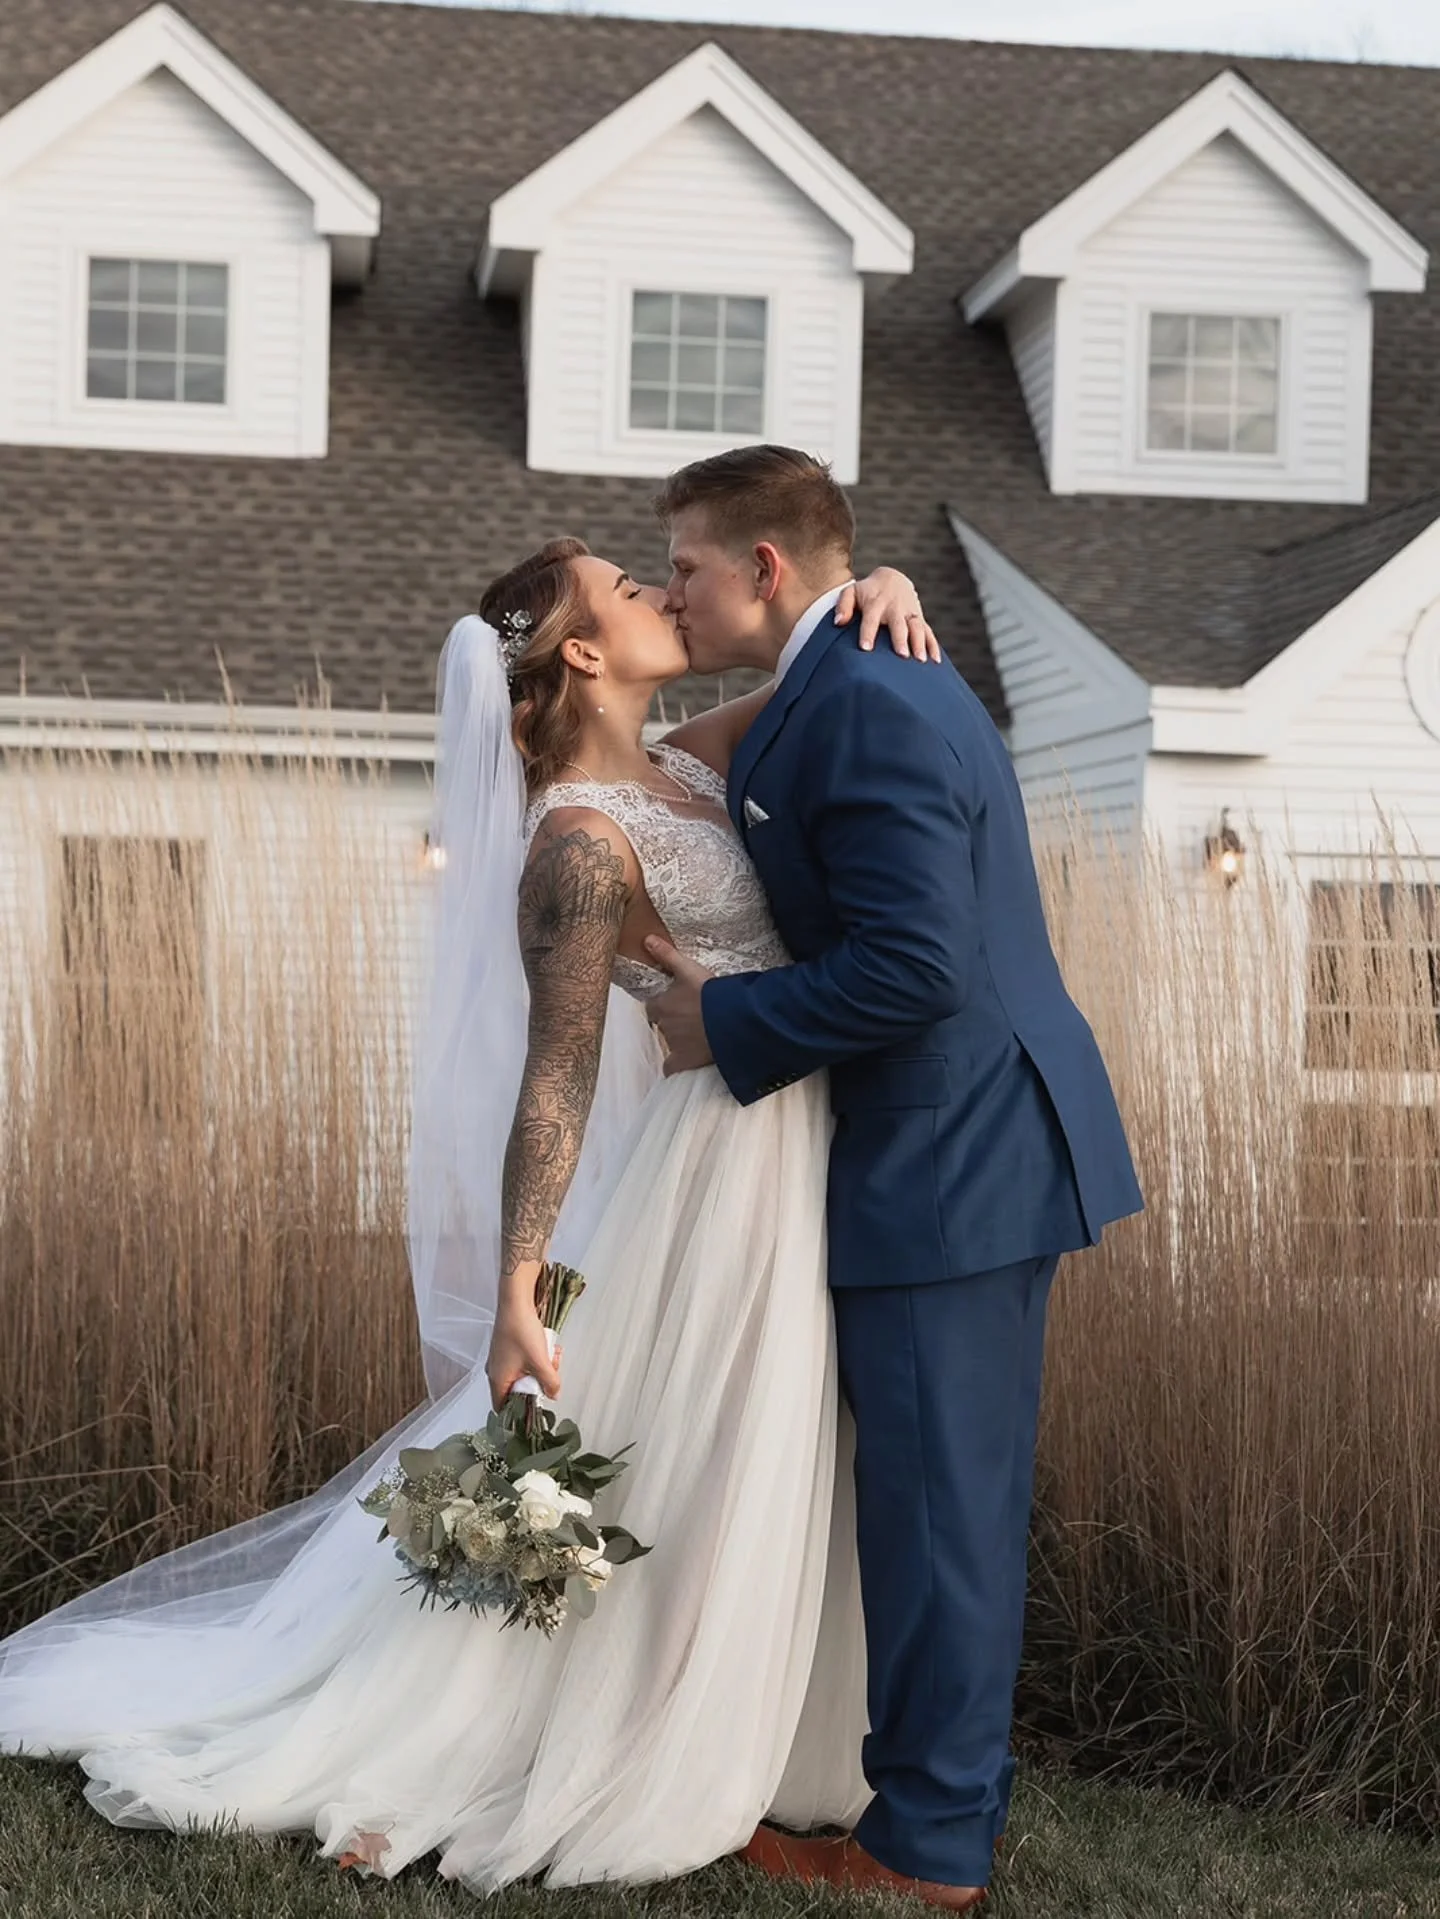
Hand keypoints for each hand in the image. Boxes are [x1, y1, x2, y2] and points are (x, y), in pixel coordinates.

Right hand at [486, 1295, 561, 1410]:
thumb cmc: (521, 1330)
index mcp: (498, 1380)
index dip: (520, 1412)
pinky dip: (537, 1357)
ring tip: (553, 1356)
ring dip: (541, 1368)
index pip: (503, 1408)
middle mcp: (496, 1372)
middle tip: (551, 1373)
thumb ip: (550, 1382)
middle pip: (519, 1390)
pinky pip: (524, 1361)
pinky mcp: (508, 1348)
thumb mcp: (540, 1361)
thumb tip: (554, 1394)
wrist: (515, 1302)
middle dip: (539, 1383)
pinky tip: (549, 1346)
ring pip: (524, 1374)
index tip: (536, 1406)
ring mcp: (502, 1359)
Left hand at [643, 938, 715, 1074]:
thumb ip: (667, 955)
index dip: (663, 1004)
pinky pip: (671, 1068)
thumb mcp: (689, 969)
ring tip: (700, 1032)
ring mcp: (674, 1044)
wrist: (731, 1020)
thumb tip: (646, 939)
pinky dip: (674, 1067)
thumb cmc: (710, 992)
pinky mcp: (685, 1061)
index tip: (676, 1003)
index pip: (654, 1006)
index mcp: (662, 1004)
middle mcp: (664, 1025)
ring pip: (670, 1041)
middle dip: (673, 1020)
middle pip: (662, 1023)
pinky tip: (683, 1063)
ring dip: (680, 1037)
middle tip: (692, 1016)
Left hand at [839, 568, 940, 661]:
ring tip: (920, 660)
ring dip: (919, 643)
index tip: (865, 648)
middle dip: (900, 639)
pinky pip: (928, 632)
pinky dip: (933, 646)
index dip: (868, 633)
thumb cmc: (867, 592)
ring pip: (917, 628)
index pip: (871, 619)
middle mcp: (895, 608)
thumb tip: (839, 623)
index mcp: (876, 603)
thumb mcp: (851, 592)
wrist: (892, 580)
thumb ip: (843, 606)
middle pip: (898, 624)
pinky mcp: (919, 619)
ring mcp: (909, 613)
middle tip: (902, 655)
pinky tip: (935, 661)